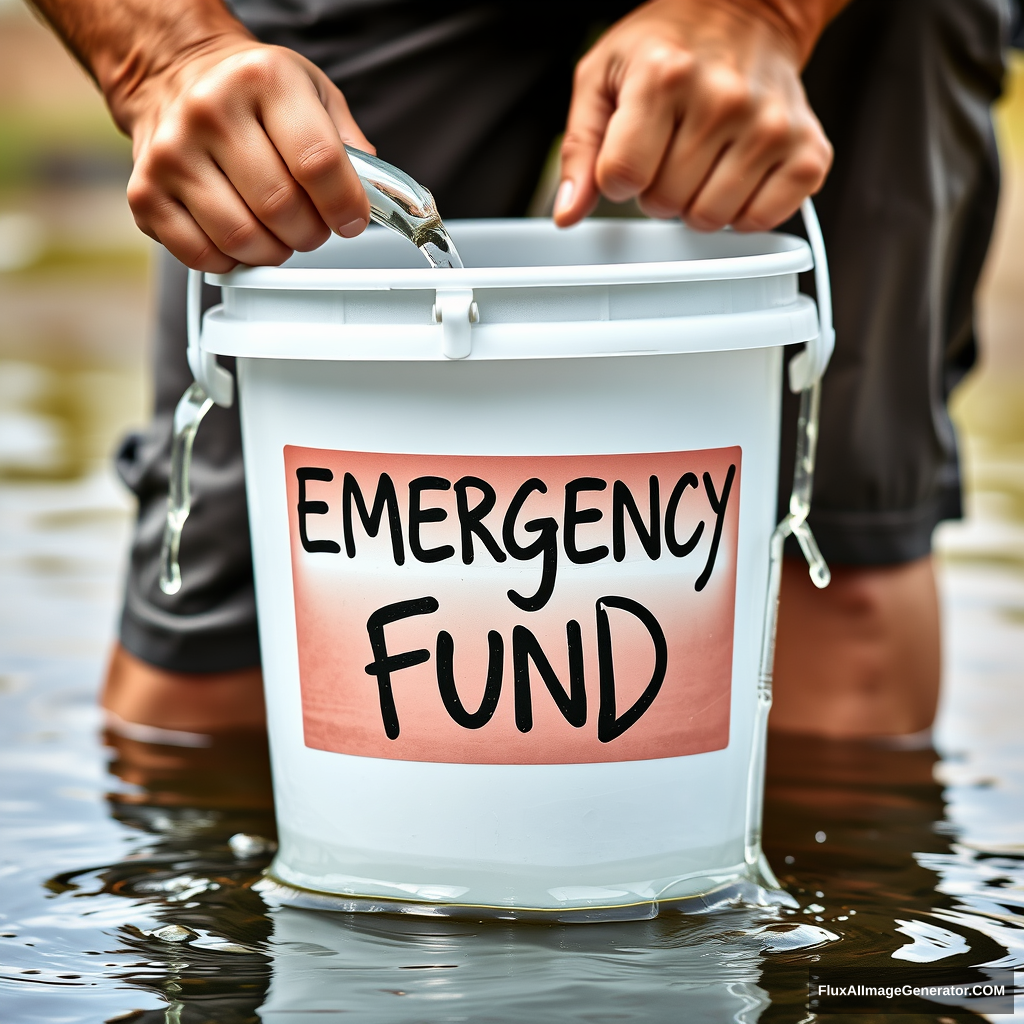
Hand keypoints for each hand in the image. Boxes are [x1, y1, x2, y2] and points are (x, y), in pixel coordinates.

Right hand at [118, 38, 372, 270]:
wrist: (174, 76)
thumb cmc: (252, 93)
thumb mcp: (314, 93)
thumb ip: (350, 145)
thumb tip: (375, 198)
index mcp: (262, 79)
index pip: (318, 163)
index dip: (345, 206)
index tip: (351, 220)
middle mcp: (209, 111)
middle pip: (281, 208)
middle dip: (310, 232)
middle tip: (313, 226)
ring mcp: (172, 153)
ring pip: (242, 239)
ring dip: (274, 251)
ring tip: (279, 233)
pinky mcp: (145, 193)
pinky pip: (202, 256)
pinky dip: (232, 261)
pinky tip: (242, 237)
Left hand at [554, 0, 832, 231]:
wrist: (748, 11)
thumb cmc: (669, 45)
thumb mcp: (602, 78)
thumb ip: (579, 148)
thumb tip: (569, 213)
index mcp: (664, 76)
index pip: (622, 177)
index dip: (618, 179)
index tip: (630, 155)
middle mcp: (724, 98)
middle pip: (665, 203)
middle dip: (658, 189)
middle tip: (672, 150)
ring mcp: (771, 126)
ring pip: (709, 218)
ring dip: (698, 202)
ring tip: (704, 159)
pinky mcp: (807, 151)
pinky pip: (761, 220)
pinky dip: (743, 211)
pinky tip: (737, 174)